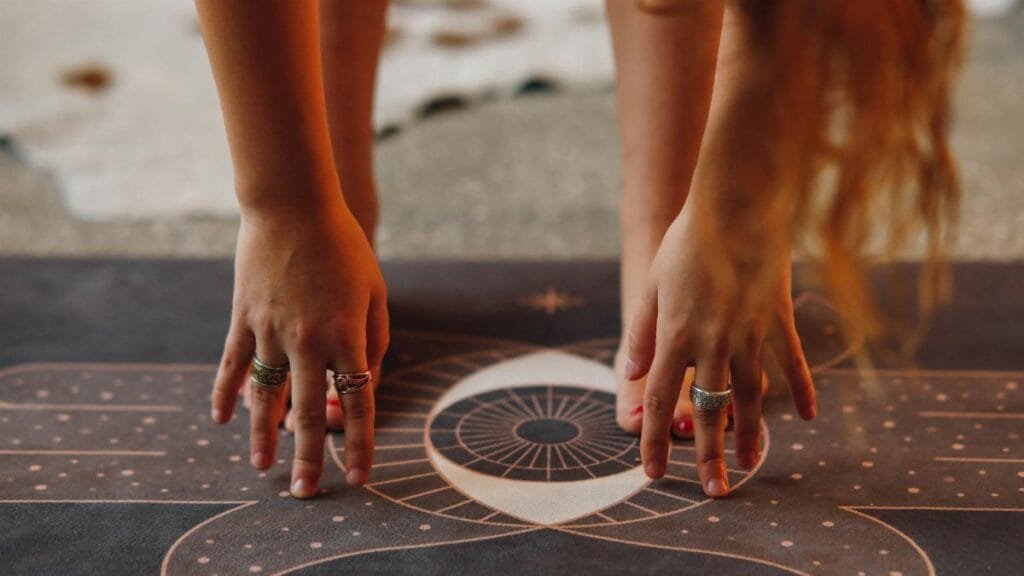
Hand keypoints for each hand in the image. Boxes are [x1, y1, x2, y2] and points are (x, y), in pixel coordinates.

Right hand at [210, 197, 388, 497]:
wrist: (293, 205)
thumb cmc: (344, 247)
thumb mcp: (375, 291)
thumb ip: (374, 340)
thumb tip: (366, 380)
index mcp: (348, 335)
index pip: (359, 402)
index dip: (361, 444)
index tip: (360, 476)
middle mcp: (309, 340)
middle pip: (309, 414)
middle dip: (309, 459)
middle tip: (305, 493)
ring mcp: (271, 331)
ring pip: (265, 397)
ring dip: (262, 436)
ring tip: (260, 467)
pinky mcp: (243, 319)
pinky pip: (232, 366)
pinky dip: (226, 395)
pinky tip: (222, 420)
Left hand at [624, 199, 815, 497]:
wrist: (736, 205)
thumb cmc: (688, 242)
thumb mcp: (652, 286)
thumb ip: (642, 334)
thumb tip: (629, 374)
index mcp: (676, 335)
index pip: (657, 399)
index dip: (653, 440)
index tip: (652, 474)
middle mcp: (714, 342)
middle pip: (709, 410)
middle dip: (708, 455)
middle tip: (713, 491)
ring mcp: (751, 333)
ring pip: (752, 395)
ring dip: (752, 433)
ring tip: (752, 464)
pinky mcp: (779, 319)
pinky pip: (792, 363)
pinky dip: (802, 390)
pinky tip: (808, 418)